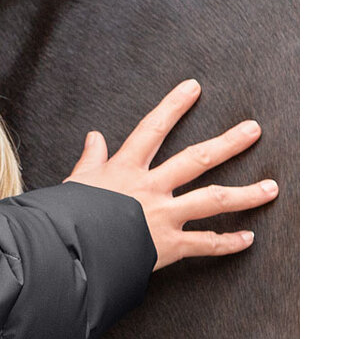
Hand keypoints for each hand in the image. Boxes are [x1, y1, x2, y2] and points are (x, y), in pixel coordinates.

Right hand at [62, 78, 276, 269]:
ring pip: (212, 199)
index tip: (193, 88)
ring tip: (271, 187)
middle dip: (227, 143)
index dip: (173, 106)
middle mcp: (150, 188)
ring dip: (245, 193)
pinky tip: (248, 238)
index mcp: (125, 169)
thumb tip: (94, 137)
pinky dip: (228, 243)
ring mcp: (162, 215)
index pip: (152, 129)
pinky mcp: (168, 244)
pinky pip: (205, 243)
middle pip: (195, 159)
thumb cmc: (69, 216)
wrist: (69, 250)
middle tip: (253, 130)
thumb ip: (90, 159)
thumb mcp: (75, 182)